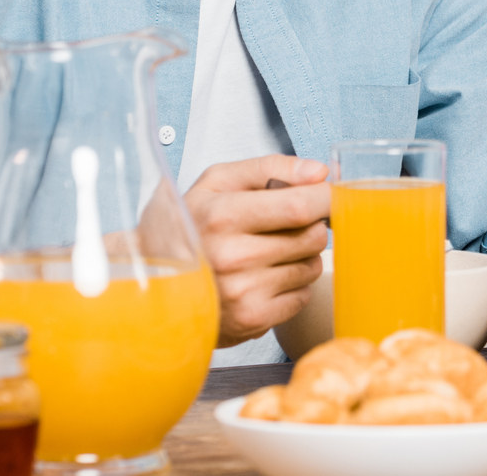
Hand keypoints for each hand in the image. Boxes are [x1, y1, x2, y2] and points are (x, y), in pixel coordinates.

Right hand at [183, 154, 330, 347]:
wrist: (157, 279)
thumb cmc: (192, 223)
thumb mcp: (219, 181)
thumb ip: (271, 167)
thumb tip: (319, 172)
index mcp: (223, 216)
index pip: (299, 206)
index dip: (325, 198)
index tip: (329, 195)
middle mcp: (232, 257)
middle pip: (313, 236)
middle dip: (310, 225)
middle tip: (284, 224)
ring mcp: (242, 292)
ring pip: (313, 266)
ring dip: (302, 255)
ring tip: (268, 251)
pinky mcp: (251, 319)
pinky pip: (303, 295)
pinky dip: (293, 284)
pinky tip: (265, 276)